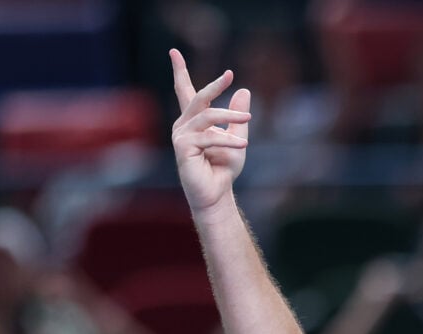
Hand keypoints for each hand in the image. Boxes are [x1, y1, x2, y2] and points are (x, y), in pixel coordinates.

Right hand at [169, 49, 251, 213]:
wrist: (216, 194)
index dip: (179, 71)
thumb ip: (237, 116)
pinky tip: (242, 145)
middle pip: (197, 98)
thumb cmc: (224, 167)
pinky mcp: (183, 149)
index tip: (174, 52)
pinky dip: (227, 140)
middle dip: (213, 86)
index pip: (185, 92)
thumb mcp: (236, 137)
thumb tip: (244, 91)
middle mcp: (183, 126)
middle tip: (229, 75)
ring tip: (248, 120)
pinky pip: (208, 137)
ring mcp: (181, 136)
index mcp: (193, 121)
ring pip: (206, 117)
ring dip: (228, 116)